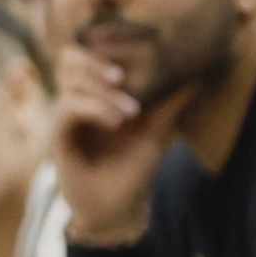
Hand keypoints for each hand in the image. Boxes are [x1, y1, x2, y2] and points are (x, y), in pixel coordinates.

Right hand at [51, 49, 175, 243]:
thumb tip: (198, 76)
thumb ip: (171, 105)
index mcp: (97, 94)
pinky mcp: (58, 135)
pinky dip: (94, 108)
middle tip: (123, 76)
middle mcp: (77, 100)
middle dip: (96, 62)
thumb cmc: (133, 172)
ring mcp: (65, 117)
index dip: (105, 45)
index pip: (90, 53)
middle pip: (71, 58)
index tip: (133, 51)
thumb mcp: (157, 133)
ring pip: (71, 81)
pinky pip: (68, 107)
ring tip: (130, 110)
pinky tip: (116, 122)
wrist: (116, 211)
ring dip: (102, 91)